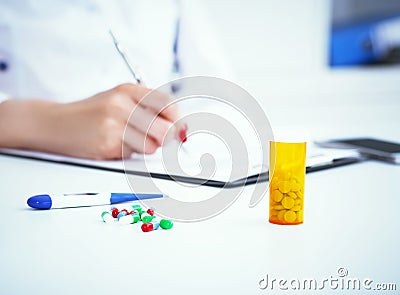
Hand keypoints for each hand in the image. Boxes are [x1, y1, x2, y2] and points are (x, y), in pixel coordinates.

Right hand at [0, 83, 185, 159]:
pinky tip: (113, 145)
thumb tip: (180, 129)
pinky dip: (128, 154)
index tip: (179, 131)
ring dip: (146, 149)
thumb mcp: (119, 100)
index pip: (169, 104)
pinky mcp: (106, 143)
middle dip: (166, 140)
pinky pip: (132, 155)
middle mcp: (122, 104)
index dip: (178, 121)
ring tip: (129, 141)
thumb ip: (148, 109)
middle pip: (166, 129)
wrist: (54, 123)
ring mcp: (113, 123)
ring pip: (152, 146)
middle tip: (157, 141)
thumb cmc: (91, 113)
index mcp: (129, 90)